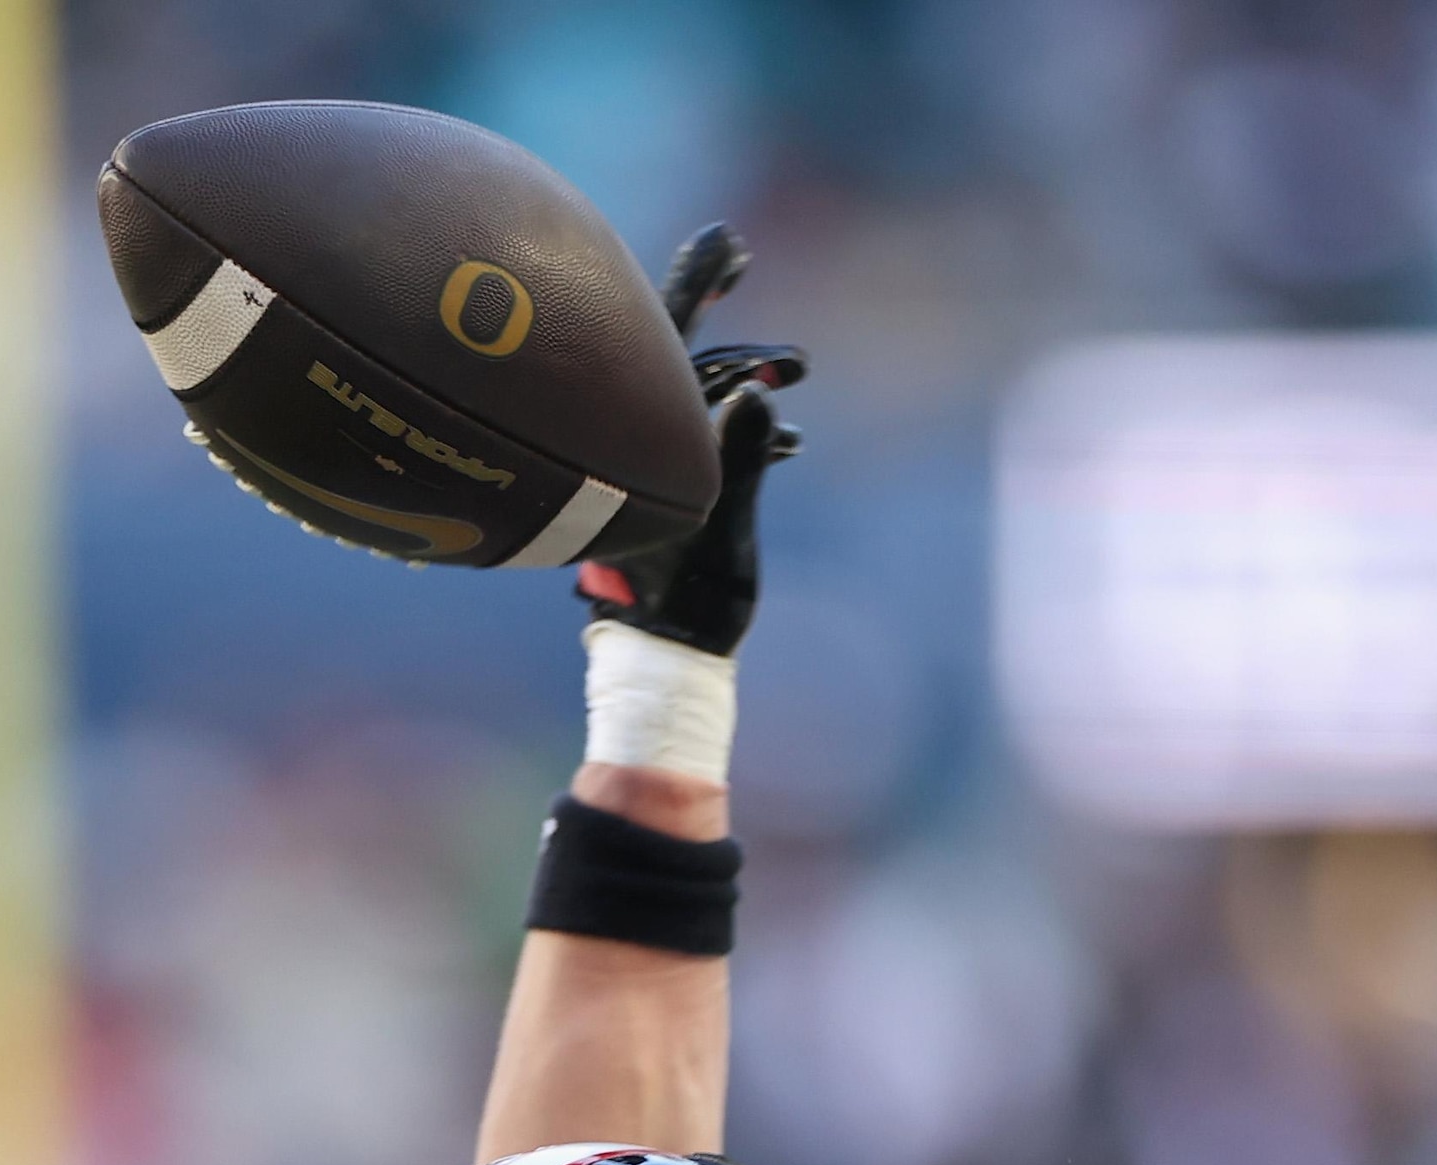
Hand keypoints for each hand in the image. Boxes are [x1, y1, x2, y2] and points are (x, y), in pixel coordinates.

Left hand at [574, 224, 804, 658]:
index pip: (659, 343)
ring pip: (696, 392)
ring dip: (747, 374)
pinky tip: (786, 430)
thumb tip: (755, 398)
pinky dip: (744, 420)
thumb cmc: (683, 603)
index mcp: (637, 439)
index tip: (726, 241)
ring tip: (798, 369)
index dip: (693, 286)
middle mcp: (639, 439)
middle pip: (672, 351)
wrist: (667, 651)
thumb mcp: (717, 534)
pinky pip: (707, 433)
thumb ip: (740, 463)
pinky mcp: (675, 484)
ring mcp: (654, 459)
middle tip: (734, 249)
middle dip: (709, 302)